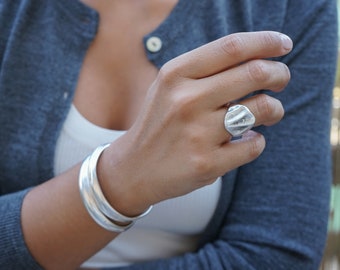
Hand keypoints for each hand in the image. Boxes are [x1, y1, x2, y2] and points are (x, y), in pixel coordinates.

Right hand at [98, 31, 291, 215]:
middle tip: (281, 79)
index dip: (266, 42)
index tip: (283, 45)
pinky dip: (257, 140)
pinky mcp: (207, 164)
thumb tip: (257, 56)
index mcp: (175, 75)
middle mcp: (185, 101)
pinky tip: (244, 140)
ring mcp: (197, 134)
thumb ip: (205, 69)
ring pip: (262, 109)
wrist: (135, 168)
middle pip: (255, 73)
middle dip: (279, 74)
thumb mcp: (170, 86)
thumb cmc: (160, 122)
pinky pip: (254, 145)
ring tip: (269, 113)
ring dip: (275, 109)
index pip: (232, 47)